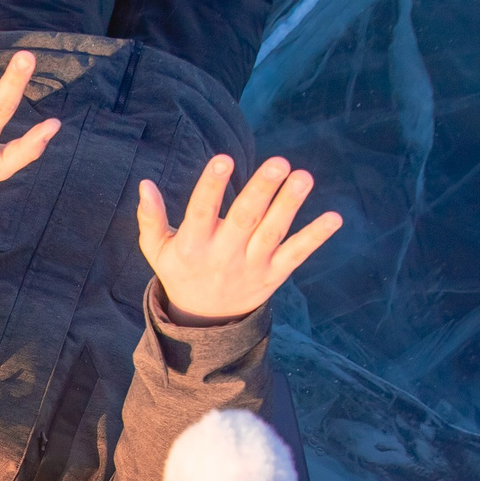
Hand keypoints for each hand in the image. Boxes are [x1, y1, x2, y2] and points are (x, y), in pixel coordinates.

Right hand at [138, 154, 341, 325]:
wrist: (203, 321)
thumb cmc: (180, 271)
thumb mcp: (157, 250)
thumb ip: (150, 218)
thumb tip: (145, 183)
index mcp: (192, 246)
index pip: (201, 212)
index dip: (211, 186)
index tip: (223, 159)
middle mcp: (222, 256)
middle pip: (244, 220)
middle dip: (261, 190)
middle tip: (278, 162)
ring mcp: (251, 266)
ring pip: (272, 233)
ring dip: (289, 205)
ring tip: (303, 177)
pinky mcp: (273, 275)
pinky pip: (296, 254)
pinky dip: (315, 237)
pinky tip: (334, 218)